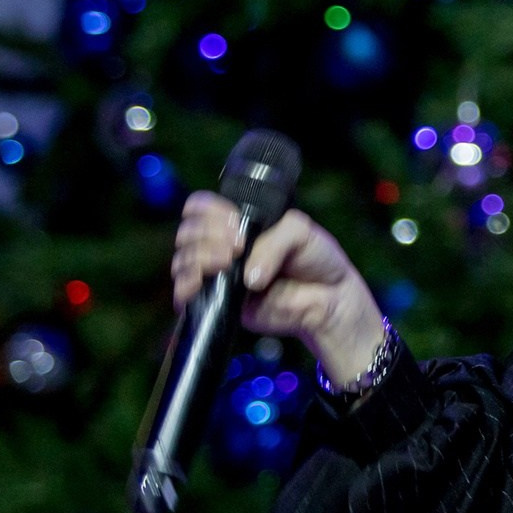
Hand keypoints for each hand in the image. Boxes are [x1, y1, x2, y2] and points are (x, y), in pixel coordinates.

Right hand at [171, 192, 385, 384]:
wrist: (329, 296)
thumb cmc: (315, 258)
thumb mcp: (300, 232)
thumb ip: (274, 243)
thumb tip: (248, 278)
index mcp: (236, 223)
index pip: (200, 208)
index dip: (209, 211)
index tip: (235, 222)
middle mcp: (221, 247)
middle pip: (187, 233)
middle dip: (207, 234)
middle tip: (238, 245)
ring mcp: (217, 275)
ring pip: (183, 261)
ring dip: (200, 257)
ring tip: (230, 260)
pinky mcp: (217, 303)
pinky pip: (184, 295)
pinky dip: (186, 286)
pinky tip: (203, 281)